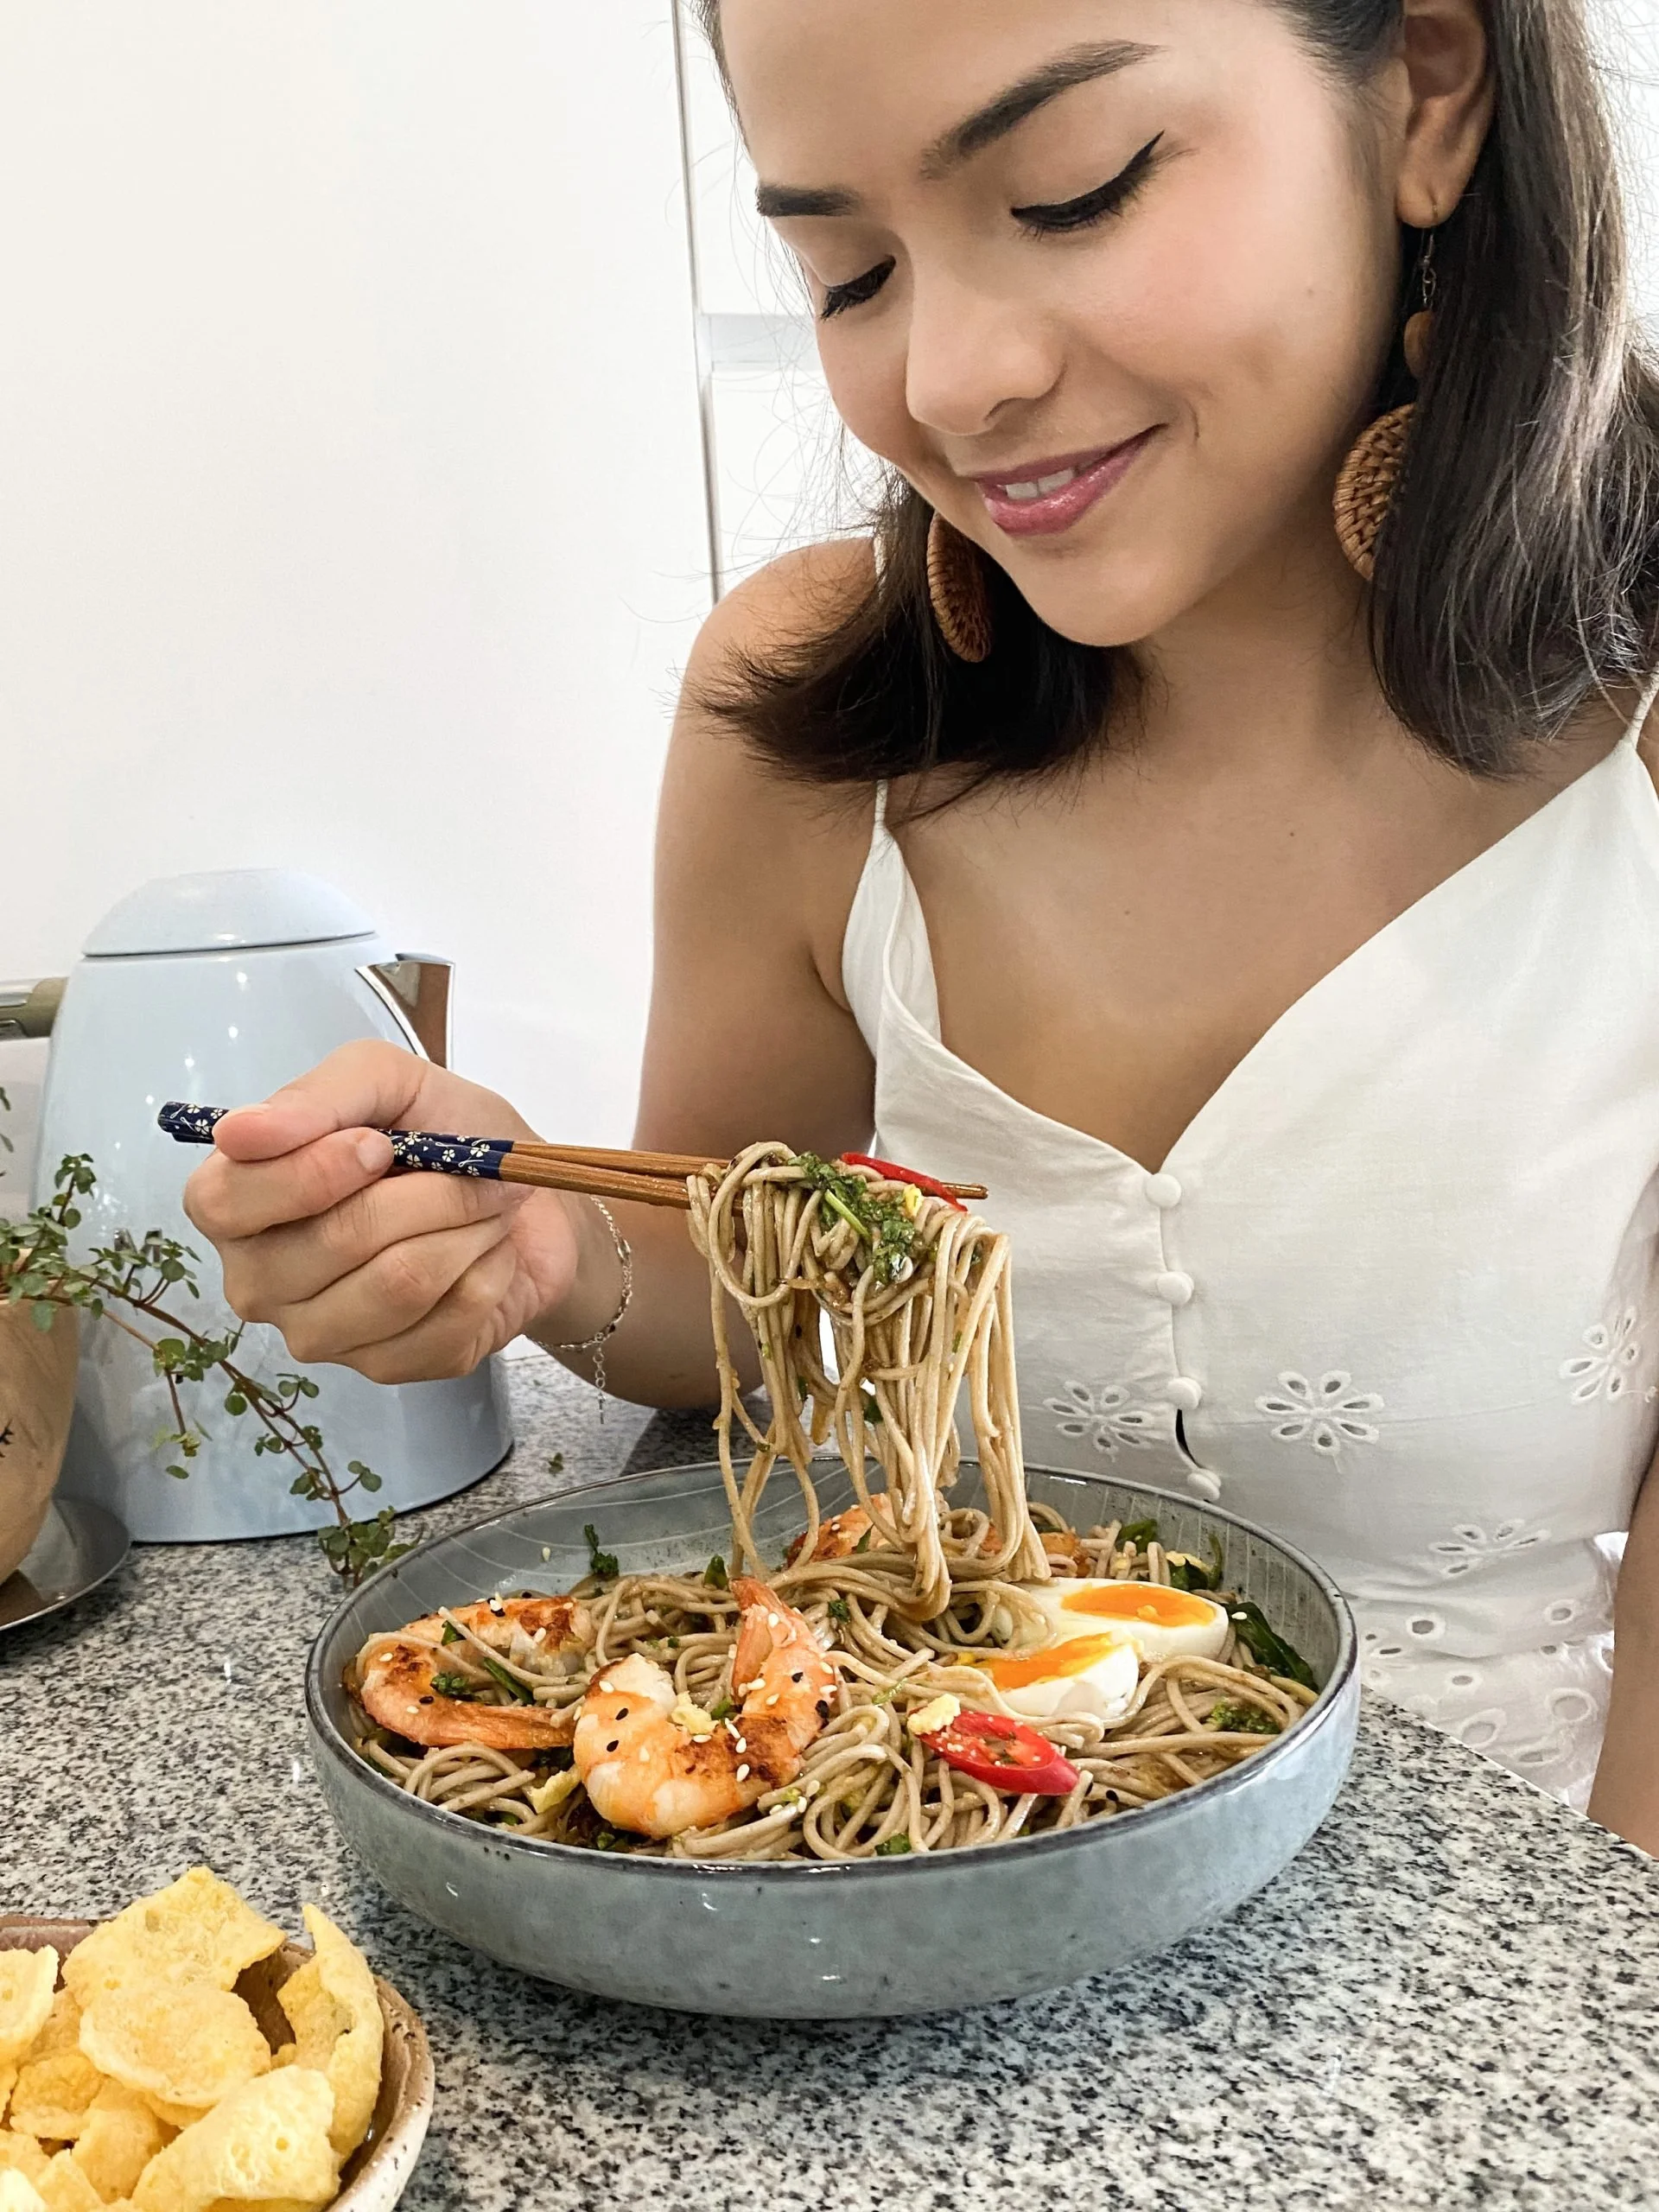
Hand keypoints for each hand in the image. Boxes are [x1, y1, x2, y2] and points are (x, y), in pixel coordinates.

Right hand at [182, 1041, 579, 1382]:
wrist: (523, 1195)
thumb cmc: (441, 1129)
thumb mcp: (384, 1080)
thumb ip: (316, 1095)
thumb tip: (239, 1131)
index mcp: (236, 1203)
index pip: (226, 1202)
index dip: (311, 1171)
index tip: (378, 1145)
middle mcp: (259, 1279)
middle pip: (334, 1241)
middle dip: (428, 1192)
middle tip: (471, 1169)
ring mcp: (319, 1335)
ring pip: (401, 1282)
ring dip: (467, 1227)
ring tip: (484, 1205)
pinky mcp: (388, 1368)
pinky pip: (451, 1319)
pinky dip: (490, 1268)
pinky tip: (486, 1252)